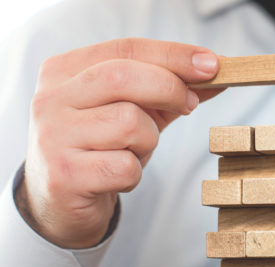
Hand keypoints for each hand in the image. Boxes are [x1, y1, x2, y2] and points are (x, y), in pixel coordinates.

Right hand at [18, 38, 222, 248]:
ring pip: (129, 124)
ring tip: (133, 152)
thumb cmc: (103, 148)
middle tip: (190, 106)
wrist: (63, 202)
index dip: (174, 55)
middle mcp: (50, 98)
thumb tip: (216, 73)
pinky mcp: (65, 176)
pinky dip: (134, 175)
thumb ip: (171, 90)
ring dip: (148, 141)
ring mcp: (54, 137)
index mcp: (64, 71)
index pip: (126, 48)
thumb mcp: (137, 111)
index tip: (212, 63)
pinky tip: (118, 177)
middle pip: (123, 77)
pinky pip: (125, 167)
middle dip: (169, 89)